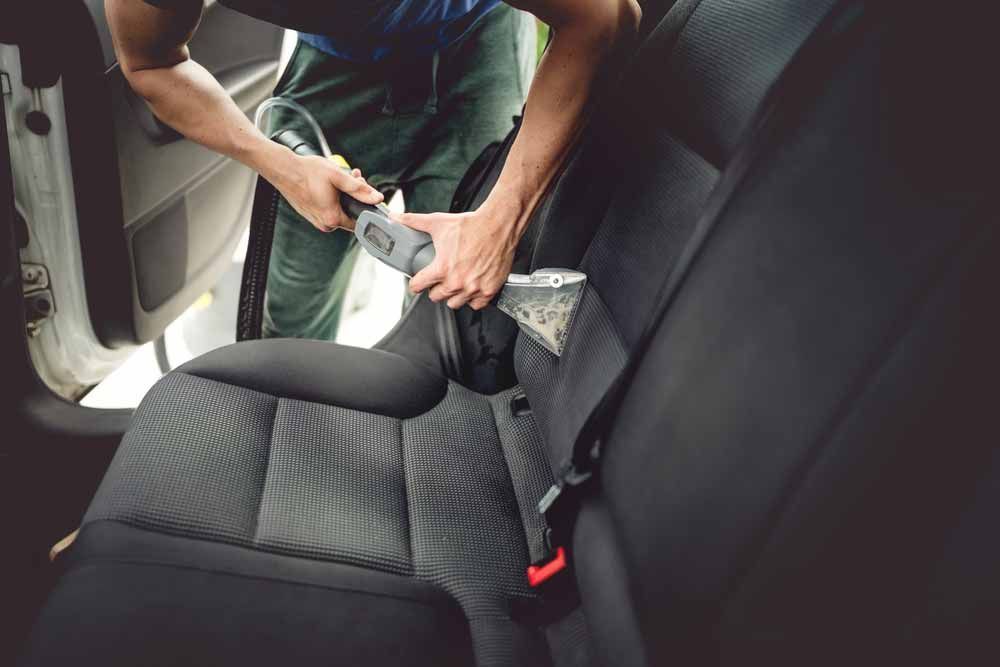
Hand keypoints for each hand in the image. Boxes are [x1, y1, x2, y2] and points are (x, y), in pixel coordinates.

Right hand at [272, 152, 382, 232]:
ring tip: (342, 177)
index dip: (365, 205)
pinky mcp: (310, 214)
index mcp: (332, 219)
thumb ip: (360, 189)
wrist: (283, 169)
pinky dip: (333, 197)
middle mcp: (324, 224)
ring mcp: (316, 220)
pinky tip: (330, 183)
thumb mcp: (339, 177)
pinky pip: (327, 208)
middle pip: (349, 214)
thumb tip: (377, 198)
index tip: (364, 191)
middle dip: (355, 196)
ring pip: (339, 210)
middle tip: (355, 178)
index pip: (359, 222)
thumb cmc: (307, 172)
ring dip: (344, 195)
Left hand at [398, 205, 517, 309]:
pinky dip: (473, 299)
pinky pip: (475, 305)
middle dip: (435, 289)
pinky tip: (471, 288)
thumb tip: (396, 217)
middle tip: (440, 279)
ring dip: (453, 296)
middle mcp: (457, 282)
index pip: (418, 286)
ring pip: (455, 304)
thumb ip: (414, 221)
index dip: (416, 284)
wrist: (498, 225)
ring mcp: (474, 288)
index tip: (417, 282)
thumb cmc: (472, 225)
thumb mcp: (438, 222)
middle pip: (436, 297)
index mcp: (442, 268)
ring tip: (455, 285)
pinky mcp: (489, 290)